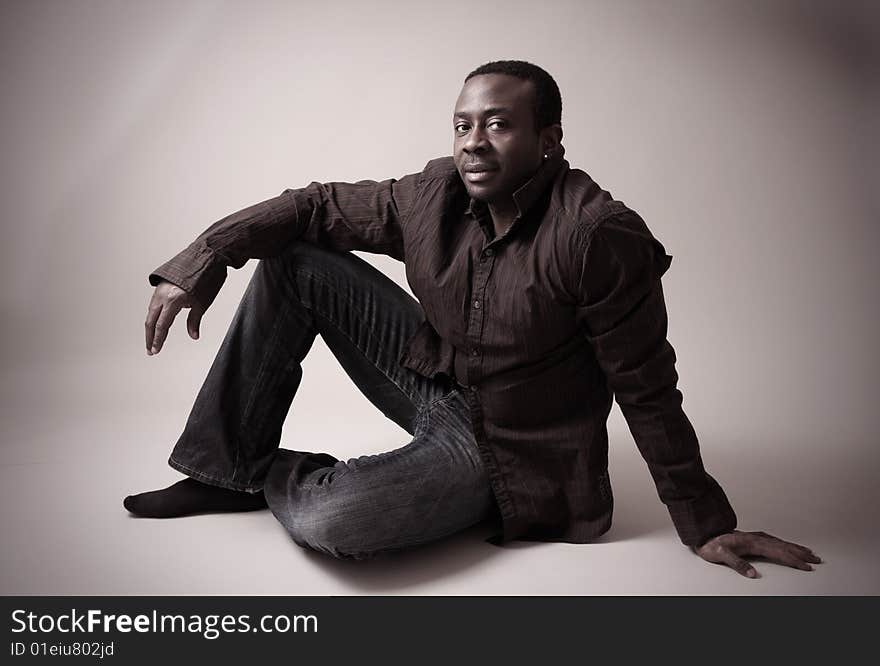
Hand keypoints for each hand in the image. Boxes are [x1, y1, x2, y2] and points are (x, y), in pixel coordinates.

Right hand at [145, 280, 206, 354]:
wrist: (206, 256)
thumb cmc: (207, 278)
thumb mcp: (202, 304)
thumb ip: (194, 321)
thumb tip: (194, 336)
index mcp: (173, 300)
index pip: (162, 325)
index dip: (158, 340)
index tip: (155, 350)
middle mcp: (163, 295)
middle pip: (151, 320)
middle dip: (150, 336)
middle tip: (150, 349)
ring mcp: (160, 289)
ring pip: (151, 312)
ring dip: (151, 326)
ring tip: (153, 339)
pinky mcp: (161, 285)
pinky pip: (154, 303)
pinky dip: (154, 315)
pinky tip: (156, 322)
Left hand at [694, 530, 820, 578]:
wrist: (703, 533)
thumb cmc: (710, 545)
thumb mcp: (721, 556)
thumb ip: (737, 564)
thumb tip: (753, 574)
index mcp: (752, 542)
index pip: (779, 552)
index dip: (794, 560)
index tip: (807, 566)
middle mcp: (756, 538)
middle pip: (784, 546)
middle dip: (801, 554)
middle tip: (817, 560)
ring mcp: (755, 537)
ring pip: (781, 542)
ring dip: (796, 548)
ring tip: (810, 552)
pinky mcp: (753, 538)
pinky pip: (775, 540)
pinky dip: (786, 544)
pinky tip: (789, 546)